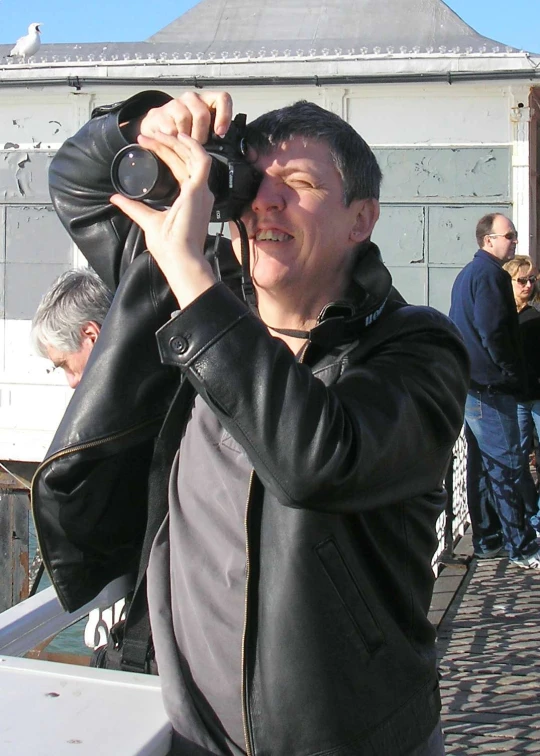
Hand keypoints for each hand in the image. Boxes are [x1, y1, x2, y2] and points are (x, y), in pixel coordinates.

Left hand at [110, 130, 215, 307]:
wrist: (180, 259)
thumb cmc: (170, 247)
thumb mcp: (148, 220)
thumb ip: (133, 207)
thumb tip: (115, 198)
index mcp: (193, 200)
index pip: (182, 169)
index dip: (167, 154)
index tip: (149, 144)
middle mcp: (200, 193)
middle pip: (187, 159)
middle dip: (169, 144)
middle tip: (149, 134)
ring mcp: (201, 191)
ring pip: (193, 155)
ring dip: (176, 142)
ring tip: (158, 132)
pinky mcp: (198, 190)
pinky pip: (200, 160)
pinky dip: (191, 146)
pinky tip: (178, 137)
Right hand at [140, 91, 232, 142]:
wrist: (156, 132)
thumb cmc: (184, 133)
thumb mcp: (205, 133)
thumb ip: (219, 135)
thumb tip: (240, 149)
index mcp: (206, 101)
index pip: (222, 98)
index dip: (224, 115)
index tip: (220, 133)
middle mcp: (191, 99)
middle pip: (202, 113)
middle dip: (201, 135)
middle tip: (198, 144)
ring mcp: (174, 104)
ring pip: (185, 119)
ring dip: (186, 137)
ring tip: (184, 143)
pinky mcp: (158, 114)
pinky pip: (170, 128)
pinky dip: (173, 139)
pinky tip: (173, 141)